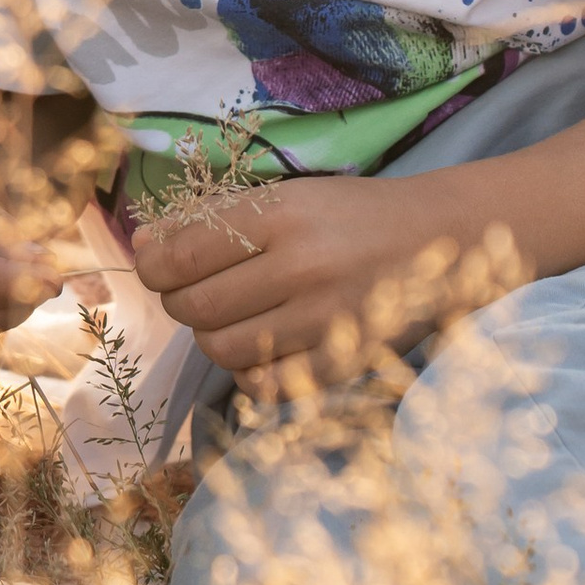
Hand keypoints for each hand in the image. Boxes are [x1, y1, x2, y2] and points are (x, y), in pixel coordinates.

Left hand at [132, 171, 472, 387]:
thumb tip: (143, 246)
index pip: (182, 256)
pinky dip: (248, 372)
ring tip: (228, 312)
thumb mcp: (284, 197)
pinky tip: (260, 345)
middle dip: (178, 299)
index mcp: (280, 216)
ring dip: (210, 334)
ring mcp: (324, 322)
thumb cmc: (350, 212)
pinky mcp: (344, 365)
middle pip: (195, 307)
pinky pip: (265, 387)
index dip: (153, 265)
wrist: (441, 238)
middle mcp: (301, 269)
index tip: (154, 264)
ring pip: (223, 349)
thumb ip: (213, 221)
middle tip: (192, 288)